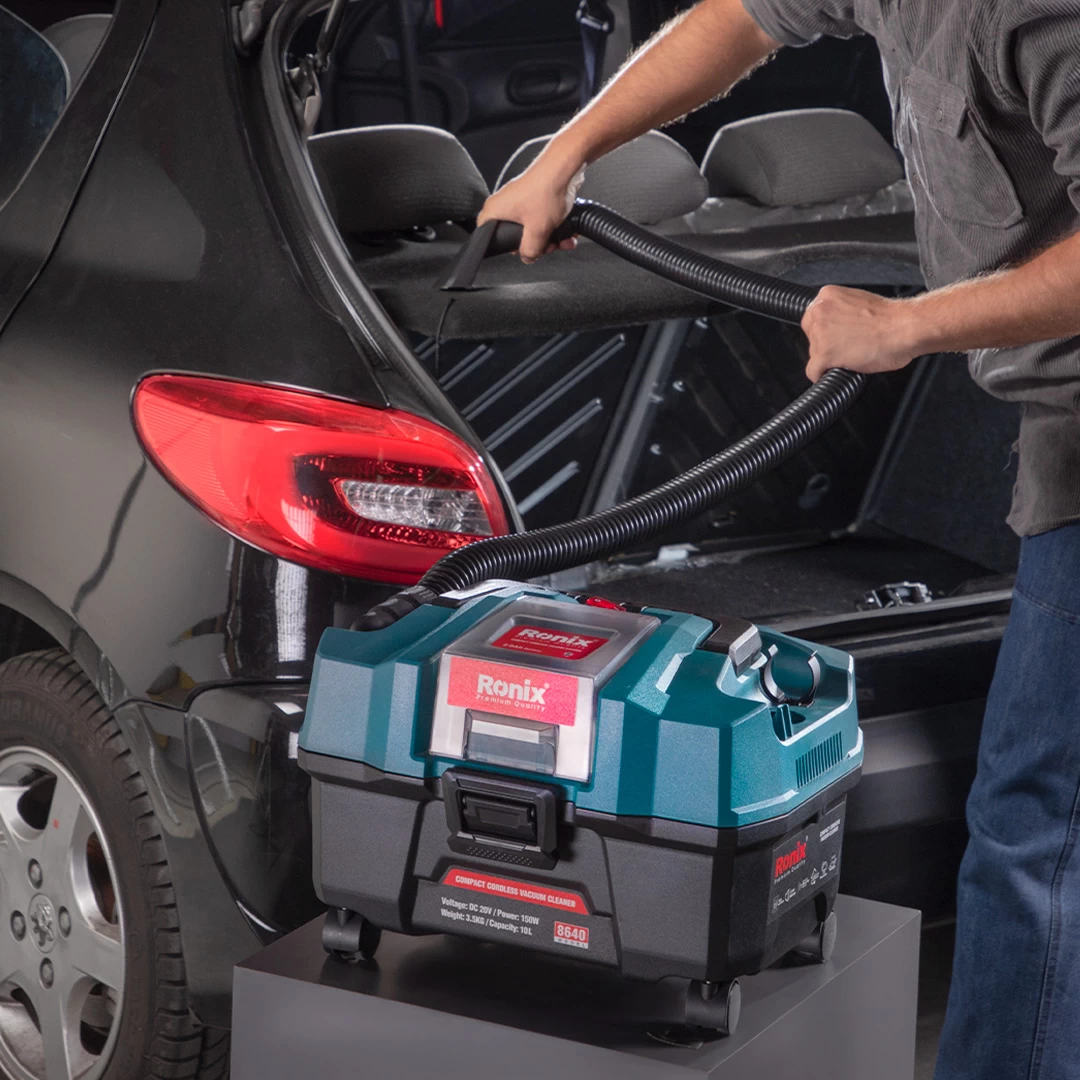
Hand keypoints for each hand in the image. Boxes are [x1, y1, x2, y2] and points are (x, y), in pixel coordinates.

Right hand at [476, 146, 584, 263]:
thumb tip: (527, 258)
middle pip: (515, 237)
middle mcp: (505, 204)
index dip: (504, 248)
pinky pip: (542, 219)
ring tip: (562, 238)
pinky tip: (566, 230)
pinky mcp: (536, 198)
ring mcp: (521, 201)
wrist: (566, 168)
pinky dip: (554, 226)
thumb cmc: (546, 190)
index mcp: (495, 210)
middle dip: (536, 245)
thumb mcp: (537, 231)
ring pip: (532, 229)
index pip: (487, 236)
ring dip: (549, 238)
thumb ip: (530, 251)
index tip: (518, 250)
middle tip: (547, 246)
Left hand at [802, 286, 922, 382]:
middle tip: (847, 346)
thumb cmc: (892, 318)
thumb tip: (835, 324)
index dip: (826, 331)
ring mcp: (820, 333)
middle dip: (825, 344)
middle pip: (810, 336)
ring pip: (813, 354)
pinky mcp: (824, 354)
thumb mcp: (859, 302)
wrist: (906, 328)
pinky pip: (813, 371)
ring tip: (853, 354)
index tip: (837, 336)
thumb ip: (840, 310)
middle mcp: (820, 311)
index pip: (812, 318)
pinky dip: (823, 376)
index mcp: (827, 295)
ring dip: (829, 359)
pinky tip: (839, 371)